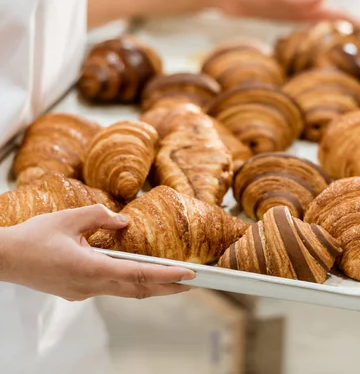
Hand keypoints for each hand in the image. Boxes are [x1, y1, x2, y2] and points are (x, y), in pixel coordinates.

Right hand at [0, 205, 194, 300]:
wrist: (5, 258)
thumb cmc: (34, 237)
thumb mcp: (68, 217)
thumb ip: (99, 216)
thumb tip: (124, 221)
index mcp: (90, 268)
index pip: (137, 275)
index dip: (166, 276)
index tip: (189, 275)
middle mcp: (89, 285)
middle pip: (136, 290)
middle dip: (167, 287)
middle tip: (193, 282)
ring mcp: (82, 292)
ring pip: (124, 291)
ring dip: (150, 286)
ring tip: (173, 280)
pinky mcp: (77, 290)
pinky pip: (111, 288)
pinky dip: (130, 282)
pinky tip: (138, 273)